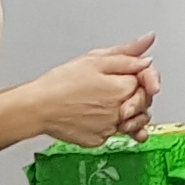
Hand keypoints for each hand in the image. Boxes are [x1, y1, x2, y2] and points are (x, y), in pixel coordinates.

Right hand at [30, 39, 158, 146]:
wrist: (37, 108)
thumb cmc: (60, 83)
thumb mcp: (94, 59)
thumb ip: (127, 54)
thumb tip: (148, 43)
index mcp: (123, 88)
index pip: (148, 81)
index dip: (144, 75)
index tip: (136, 72)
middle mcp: (121, 112)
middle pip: (143, 102)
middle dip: (137, 94)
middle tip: (116, 86)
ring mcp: (110, 129)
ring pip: (132, 121)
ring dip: (129, 112)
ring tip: (109, 103)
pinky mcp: (98, 140)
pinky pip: (112, 132)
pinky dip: (108, 124)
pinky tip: (94, 115)